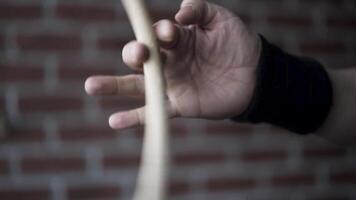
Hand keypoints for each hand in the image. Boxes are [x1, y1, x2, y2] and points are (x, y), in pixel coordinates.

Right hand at [85, 0, 260, 128]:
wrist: (256, 74)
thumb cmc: (238, 43)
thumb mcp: (221, 19)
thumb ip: (199, 10)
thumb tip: (178, 12)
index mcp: (177, 39)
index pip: (158, 35)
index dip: (160, 33)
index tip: (169, 33)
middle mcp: (169, 61)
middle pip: (140, 59)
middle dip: (134, 54)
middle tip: (139, 54)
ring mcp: (172, 84)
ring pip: (137, 86)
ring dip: (114, 86)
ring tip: (91, 85)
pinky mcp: (179, 105)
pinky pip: (154, 112)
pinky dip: (135, 118)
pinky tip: (114, 121)